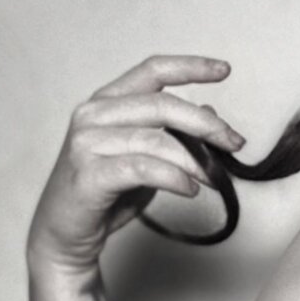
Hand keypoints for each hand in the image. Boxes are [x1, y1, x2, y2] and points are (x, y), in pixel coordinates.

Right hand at [26, 54, 245, 274]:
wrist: (65, 234)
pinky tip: (190, 189)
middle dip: (206, 125)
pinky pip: (142, 169)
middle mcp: (93, 114)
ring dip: (194, 161)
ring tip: (212, 179)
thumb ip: (170, 133)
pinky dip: (174, 178)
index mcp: (106, 102)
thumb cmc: (106, 194)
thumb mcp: (145, 157)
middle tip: (234, 143)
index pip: (152, 71)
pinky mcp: (88, 174)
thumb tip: (210, 114)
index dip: (190, 67)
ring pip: (156, 140)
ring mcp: (87, 142)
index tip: (225, 69)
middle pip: (162, 105)